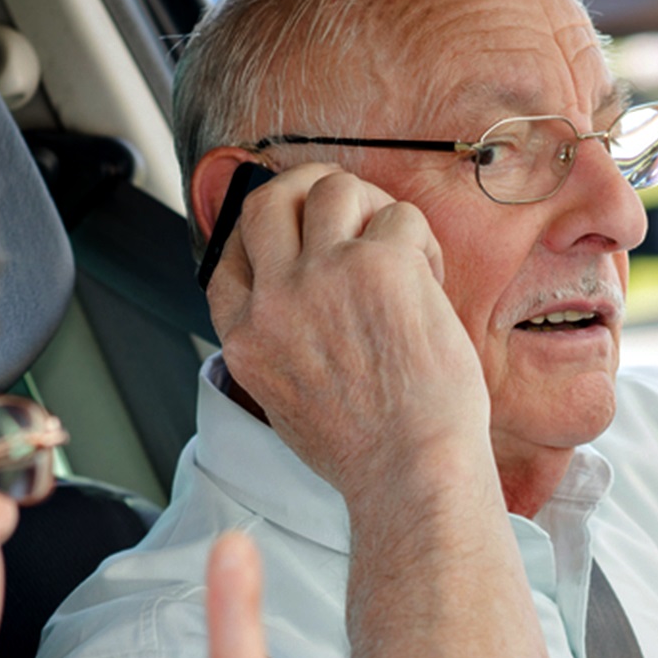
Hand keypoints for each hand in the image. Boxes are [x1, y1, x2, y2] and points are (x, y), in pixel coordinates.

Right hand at [202, 162, 490, 503]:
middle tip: (346, 206)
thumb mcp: (285, 401)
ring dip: (370, 205)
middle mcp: (275, 299)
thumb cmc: (367, 449)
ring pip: (333, 188)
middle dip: (307, 188)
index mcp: (245, 337)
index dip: (263, 233)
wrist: (411, 469)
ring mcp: (324, 275)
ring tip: (397, 247)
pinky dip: (421, 240)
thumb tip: (296, 302)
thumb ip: (279, 345)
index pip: (227, 255)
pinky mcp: (381, 264)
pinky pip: (400, 216)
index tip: (295, 233)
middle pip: (268, 200)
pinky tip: (429, 278)